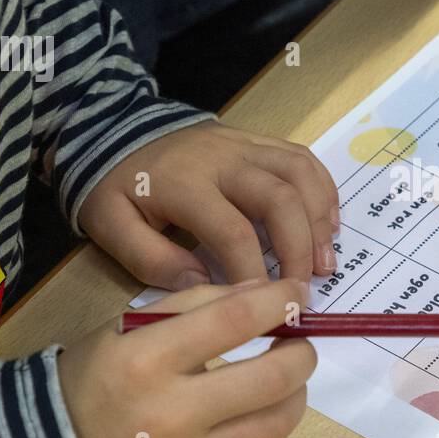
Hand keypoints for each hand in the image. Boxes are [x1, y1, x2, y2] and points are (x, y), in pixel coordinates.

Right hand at [57, 279, 313, 437]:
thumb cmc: (95, 379)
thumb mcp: (129, 328)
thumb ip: (195, 304)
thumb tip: (263, 294)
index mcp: (147, 360)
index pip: (233, 320)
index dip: (278, 301)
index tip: (298, 293)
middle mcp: (171, 412)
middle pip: (270, 377)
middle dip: (301, 353)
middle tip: (300, 342)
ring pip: (276, 423)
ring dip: (296, 392)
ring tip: (288, 377)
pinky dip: (275, 428)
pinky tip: (266, 410)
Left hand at [78, 121, 339, 289]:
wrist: (119, 130)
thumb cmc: (120, 186)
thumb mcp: (111, 225)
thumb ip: (151, 259)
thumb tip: (201, 285)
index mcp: (185, 183)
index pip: (232, 230)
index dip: (253, 272)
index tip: (263, 307)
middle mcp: (223, 158)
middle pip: (279, 198)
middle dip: (299, 248)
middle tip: (305, 289)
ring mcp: (245, 144)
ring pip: (300, 174)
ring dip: (319, 220)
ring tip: (325, 262)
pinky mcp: (259, 141)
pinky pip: (303, 158)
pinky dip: (323, 192)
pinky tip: (327, 226)